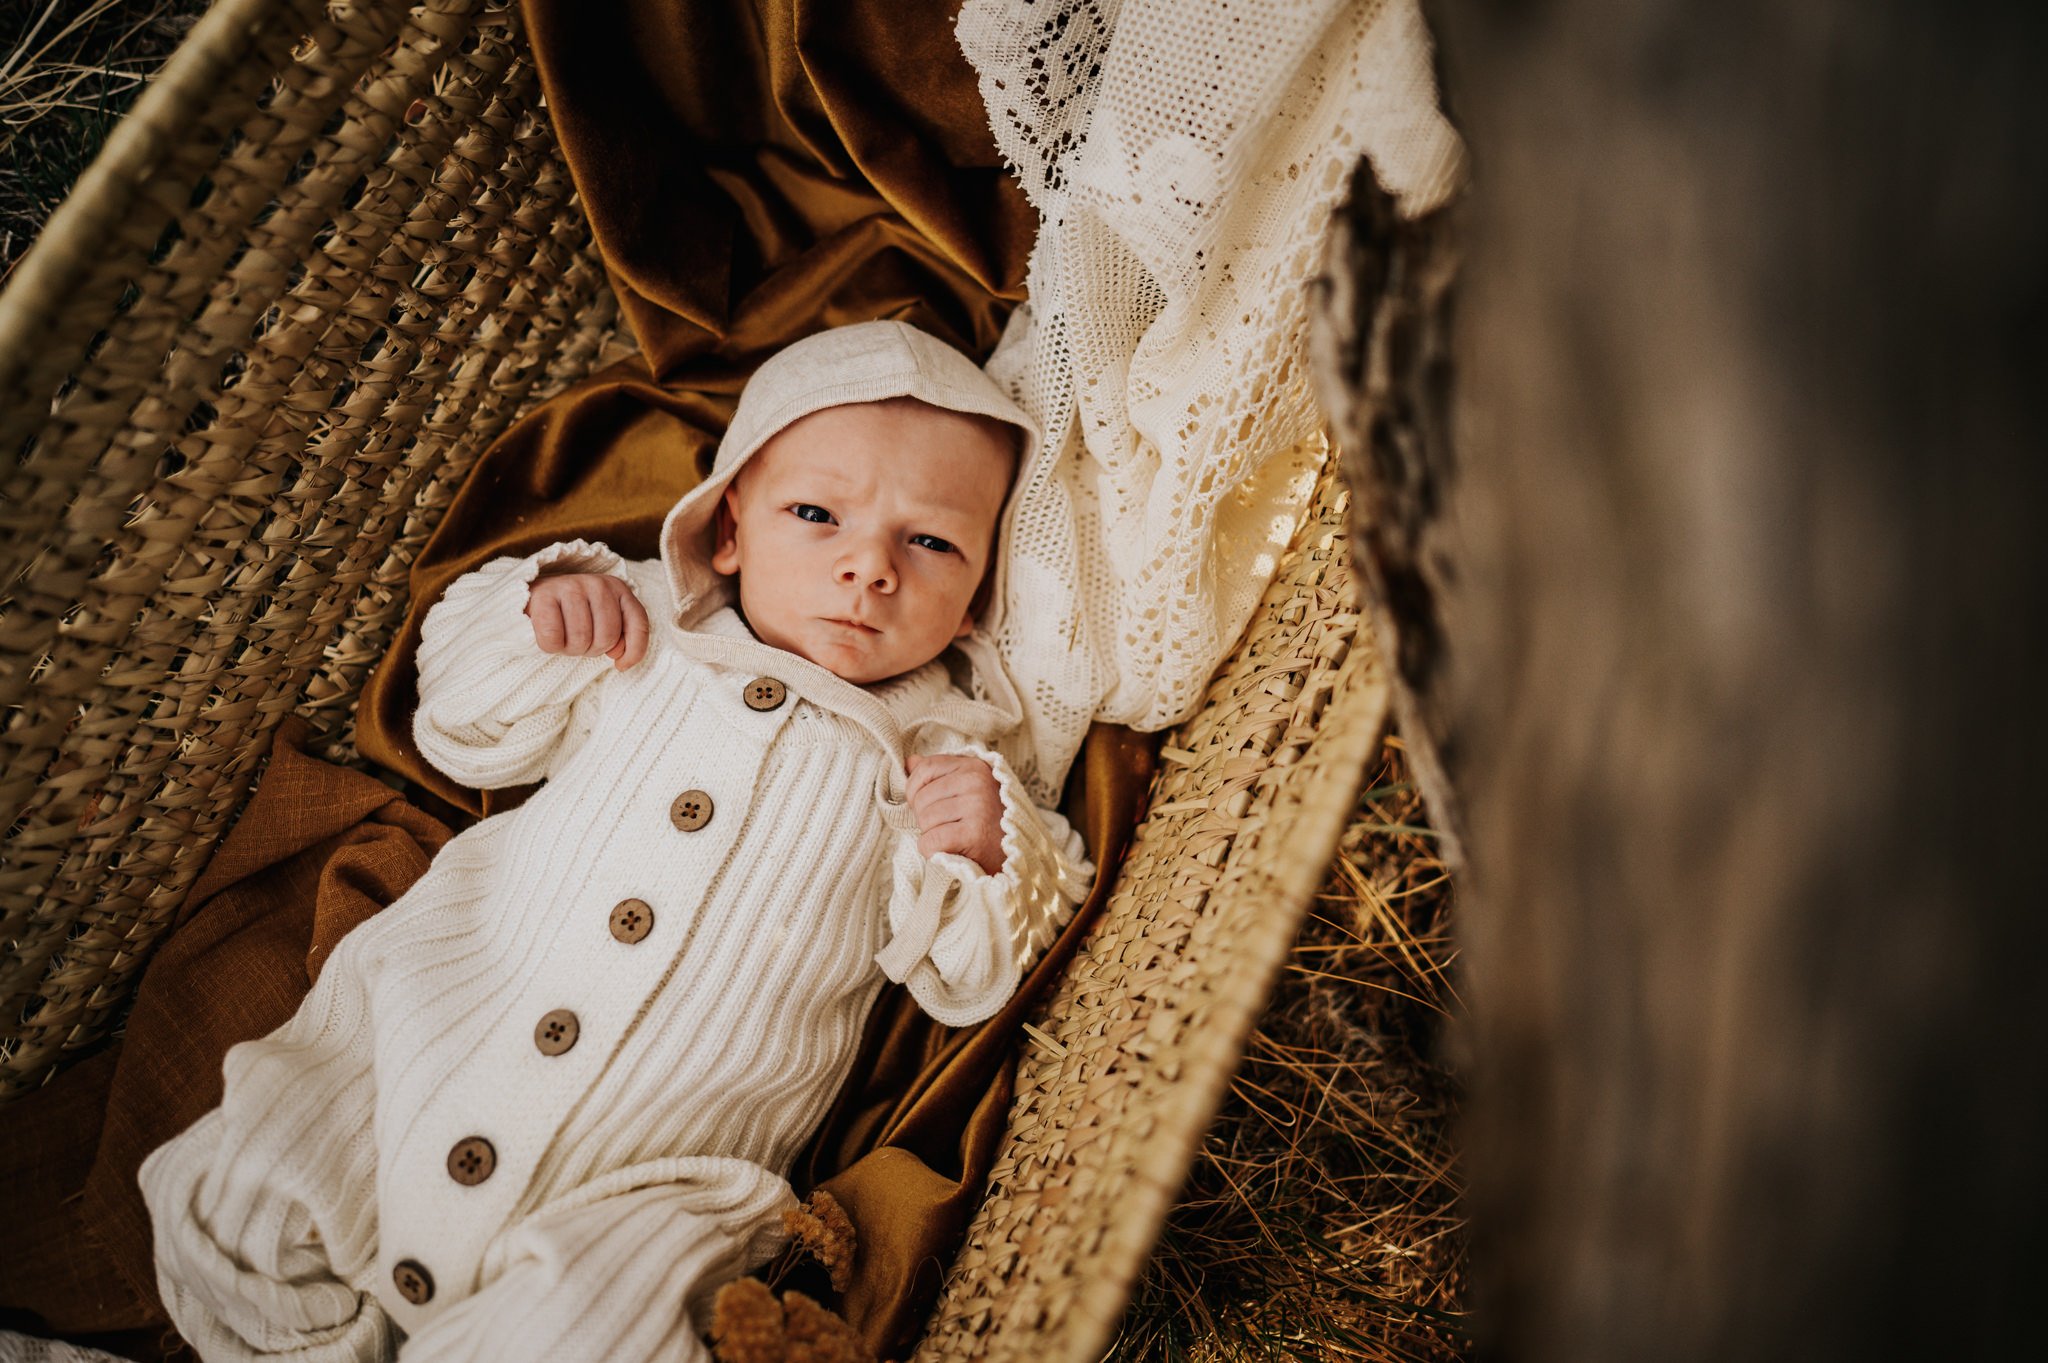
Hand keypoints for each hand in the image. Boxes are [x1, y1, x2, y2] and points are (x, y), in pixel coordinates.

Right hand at [525, 572, 648, 669]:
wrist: (533, 598)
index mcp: (618, 588)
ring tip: (564, 637)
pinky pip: (553, 638)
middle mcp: (598, 584)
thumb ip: (621, 636)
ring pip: (580, 639)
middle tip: (579, 642)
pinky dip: (550, 646)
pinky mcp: (544, 595)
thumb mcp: (603, 622)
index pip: (638, 624)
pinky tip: (548, 635)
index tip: (620, 664)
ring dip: (570, 649)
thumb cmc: (573, 616)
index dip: (633, 651)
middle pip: (607, 637)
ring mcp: (571, 586)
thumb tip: (618, 656)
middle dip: (591, 649)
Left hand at [906, 753, 1005, 874]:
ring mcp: (977, 807)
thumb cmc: (985, 822)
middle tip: (946, 826)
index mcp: (974, 767)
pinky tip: (947, 850)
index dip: (914, 788)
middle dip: (924, 816)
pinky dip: (931, 850)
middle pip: (922, 797)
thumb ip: (938, 774)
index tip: (924, 803)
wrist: (1013, 855)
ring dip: (930, 834)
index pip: (926, 768)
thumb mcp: (966, 789)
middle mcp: (977, 782)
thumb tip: (910, 762)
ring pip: (924, 820)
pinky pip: (931, 841)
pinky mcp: (974, 834)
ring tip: (951, 837)